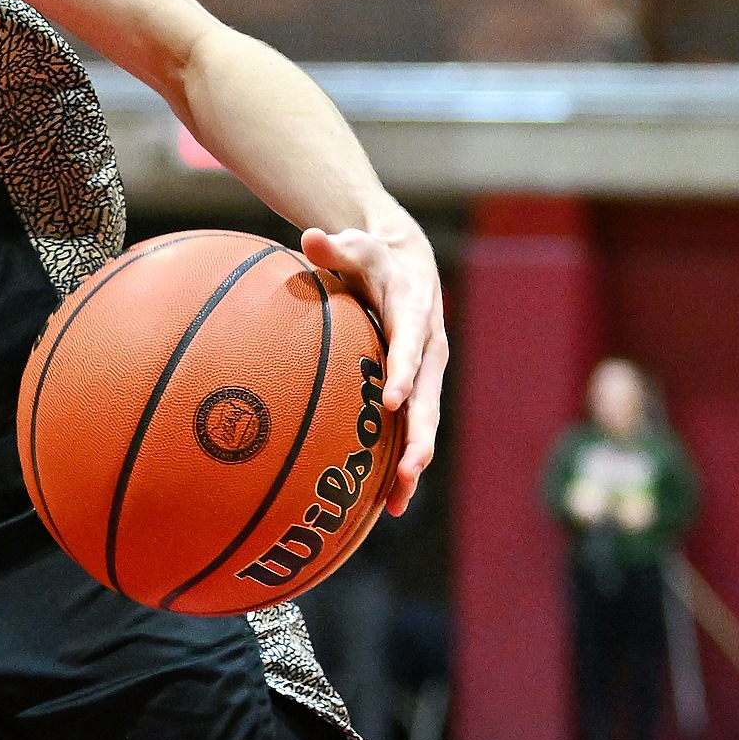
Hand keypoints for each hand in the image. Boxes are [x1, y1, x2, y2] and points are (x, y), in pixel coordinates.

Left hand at [300, 215, 447, 512]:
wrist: (408, 266)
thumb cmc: (372, 258)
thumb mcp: (355, 247)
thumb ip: (334, 247)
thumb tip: (309, 236)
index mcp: (415, 313)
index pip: (411, 342)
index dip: (404, 370)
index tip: (393, 400)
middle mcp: (428, 349)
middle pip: (427, 397)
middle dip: (420, 433)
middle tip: (411, 466)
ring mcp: (425, 374)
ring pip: (424, 422)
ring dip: (415, 460)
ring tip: (401, 497)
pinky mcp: (417, 392)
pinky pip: (413, 431)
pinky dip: (405, 465)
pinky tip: (392, 503)